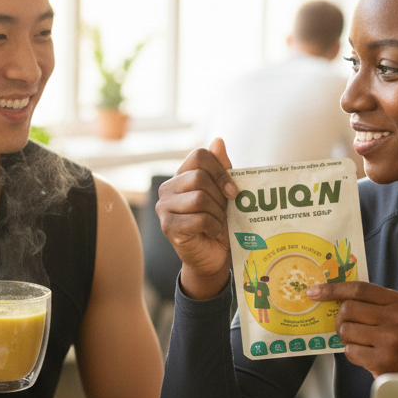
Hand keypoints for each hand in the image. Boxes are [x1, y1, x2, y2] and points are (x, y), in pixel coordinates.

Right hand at [156, 138, 237, 299]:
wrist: (213, 256)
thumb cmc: (219, 222)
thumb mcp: (225, 193)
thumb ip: (222, 168)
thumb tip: (218, 140)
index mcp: (181, 175)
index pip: (200, 156)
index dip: (220, 171)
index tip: (233, 191)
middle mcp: (168, 188)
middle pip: (199, 178)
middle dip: (220, 197)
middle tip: (224, 212)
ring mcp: (164, 207)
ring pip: (200, 199)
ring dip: (217, 214)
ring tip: (217, 223)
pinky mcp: (168, 226)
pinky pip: (199, 219)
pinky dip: (213, 227)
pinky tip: (211, 233)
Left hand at [305, 281, 397, 378]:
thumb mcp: (395, 314)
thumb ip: (371, 303)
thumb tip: (332, 295)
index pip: (359, 289)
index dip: (333, 289)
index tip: (314, 292)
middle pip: (348, 309)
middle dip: (341, 320)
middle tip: (348, 329)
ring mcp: (391, 338)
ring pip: (346, 330)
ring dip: (347, 339)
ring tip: (361, 343)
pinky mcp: (383, 359)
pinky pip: (350, 351)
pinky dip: (353, 354)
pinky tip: (367, 356)